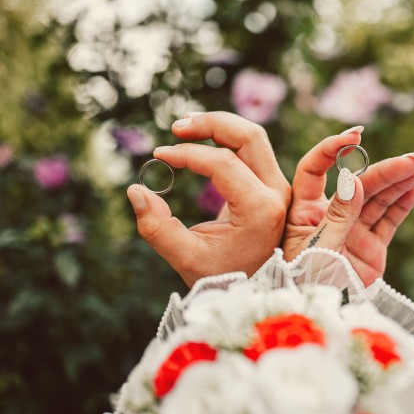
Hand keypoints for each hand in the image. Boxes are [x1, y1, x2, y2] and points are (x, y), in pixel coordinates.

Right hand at [127, 112, 290, 286]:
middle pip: (249, 137)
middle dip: (211, 123)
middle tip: (176, 127)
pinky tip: (198, 139)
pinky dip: (225, 138)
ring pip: (253, 138)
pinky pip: (251, 151)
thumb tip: (135, 191)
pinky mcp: (272, 186)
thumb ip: (158, 228)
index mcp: (261, 210)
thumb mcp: (187, 257)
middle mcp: (277, 194)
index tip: (159, 155)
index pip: (223, 163)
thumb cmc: (222, 277)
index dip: (187, 154)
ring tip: (183, 127)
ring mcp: (278, 188)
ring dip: (219, 125)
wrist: (254, 290)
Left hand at [283, 127, 413, 284]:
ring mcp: (352, 228)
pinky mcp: (371, 245)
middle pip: (359, 183)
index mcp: (304, 210)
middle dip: (386, 170)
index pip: (315, 169)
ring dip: (401, 181)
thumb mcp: (320, 248)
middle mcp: (329, 214)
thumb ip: (338, 215)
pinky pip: (390, 219)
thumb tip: (353, 178)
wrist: (324, 318)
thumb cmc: (308, 285)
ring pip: (379, 198)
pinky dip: (405, 202)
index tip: (355, 136)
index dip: (333, 150)